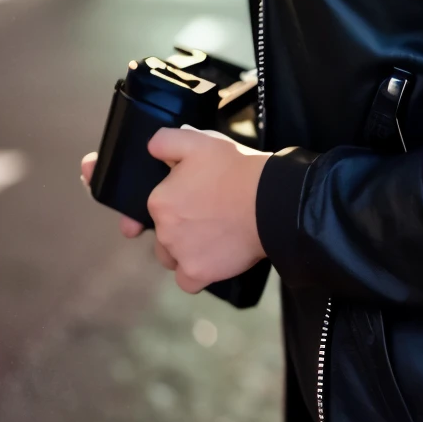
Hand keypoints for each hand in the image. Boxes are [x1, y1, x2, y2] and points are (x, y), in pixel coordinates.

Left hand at [80, 130, 271, 292]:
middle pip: (163, 233)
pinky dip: (197, 272)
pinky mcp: (198, 274)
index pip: (156, 206)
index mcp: (159, 200)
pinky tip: (213, 258)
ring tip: (213, 236)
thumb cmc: (236, 169)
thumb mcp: (200, 142)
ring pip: (172, 257)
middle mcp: (163, 231)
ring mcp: (179, 255)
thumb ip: (167, 141)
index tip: (194, 198)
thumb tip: (152, 149)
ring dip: (185, 250)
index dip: (174, 201)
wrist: (270, 202)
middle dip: (180, 225)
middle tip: (209, 213)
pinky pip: (187, 281)